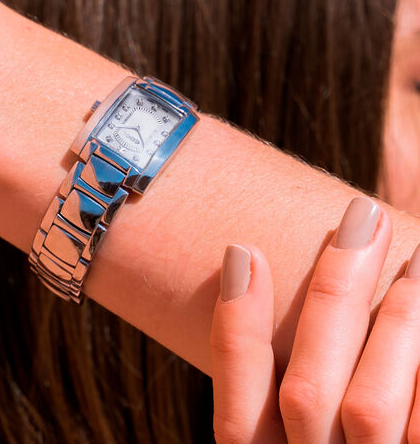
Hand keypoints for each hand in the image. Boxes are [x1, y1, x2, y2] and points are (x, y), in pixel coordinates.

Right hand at [211, 195, 419, 442]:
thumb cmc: (332, 438)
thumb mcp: (286, 430)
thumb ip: (262, 375)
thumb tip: (242, 263)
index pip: (236, 418)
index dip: (234, 330)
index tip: (241, 248)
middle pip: (307, 397)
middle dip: (331, 296)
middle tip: (358, 216)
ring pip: (373, 411)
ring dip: (399, 319)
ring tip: (417, 249)